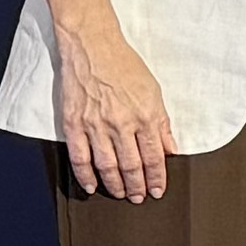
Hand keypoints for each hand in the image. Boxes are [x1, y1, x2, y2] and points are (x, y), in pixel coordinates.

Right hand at [52, 30, 178, 205]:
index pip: (154, 157)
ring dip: (115, 185)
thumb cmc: (124, 65)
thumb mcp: (154, 91)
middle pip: (131, 166)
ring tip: (120, 194)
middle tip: (139, 198)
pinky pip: (80, 157)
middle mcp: (121, 124)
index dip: (157, 178)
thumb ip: (162, 122)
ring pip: (107, 166)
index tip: (158, 190)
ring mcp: (96, 125)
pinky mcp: (75, 124)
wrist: (93, 47)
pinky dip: (86, 175)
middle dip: (137, 186)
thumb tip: (171, 148)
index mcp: (145, 116)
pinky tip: (92, 186)